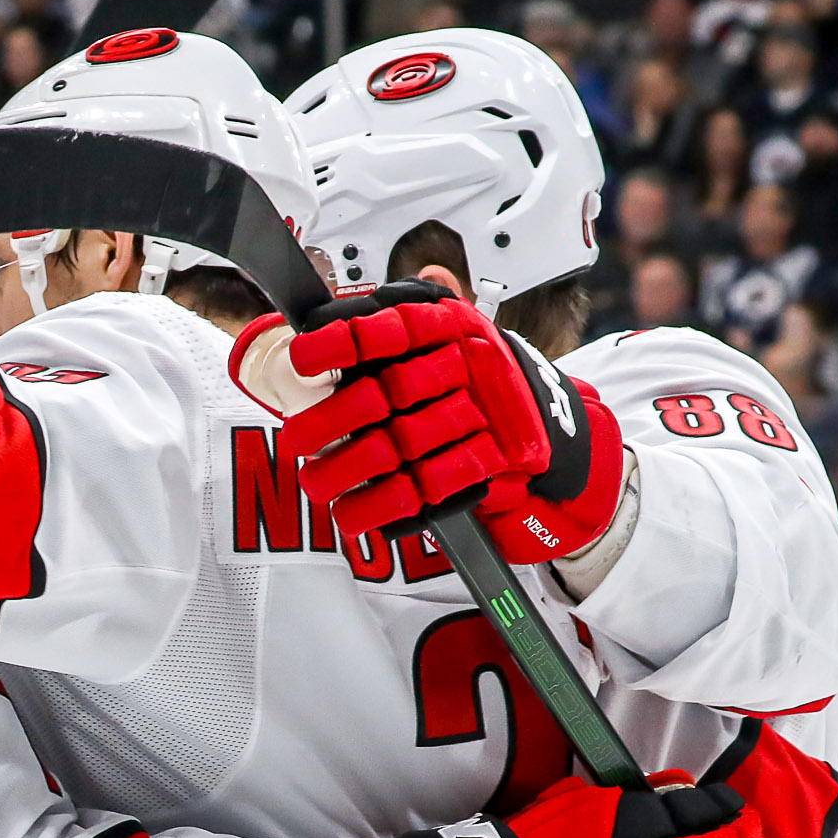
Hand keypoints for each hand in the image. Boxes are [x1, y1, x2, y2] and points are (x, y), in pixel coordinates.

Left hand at [234, 282, 626, 563]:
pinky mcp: (491, 461)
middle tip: (294, 440)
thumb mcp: (428, 342)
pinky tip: (350, 515)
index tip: (300, 358)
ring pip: (403, 442)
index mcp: (447, 323)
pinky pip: (432, 486)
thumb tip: (311, 330)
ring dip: (348, 469)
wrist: (543, 430)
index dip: (341, 341)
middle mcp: (467, 360)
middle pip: (387, 392)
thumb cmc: (465, 383)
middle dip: (330, 419)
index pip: (388, 325)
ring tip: (313, 483)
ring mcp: (482, 412)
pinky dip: (385, 505)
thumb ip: (376, 333)